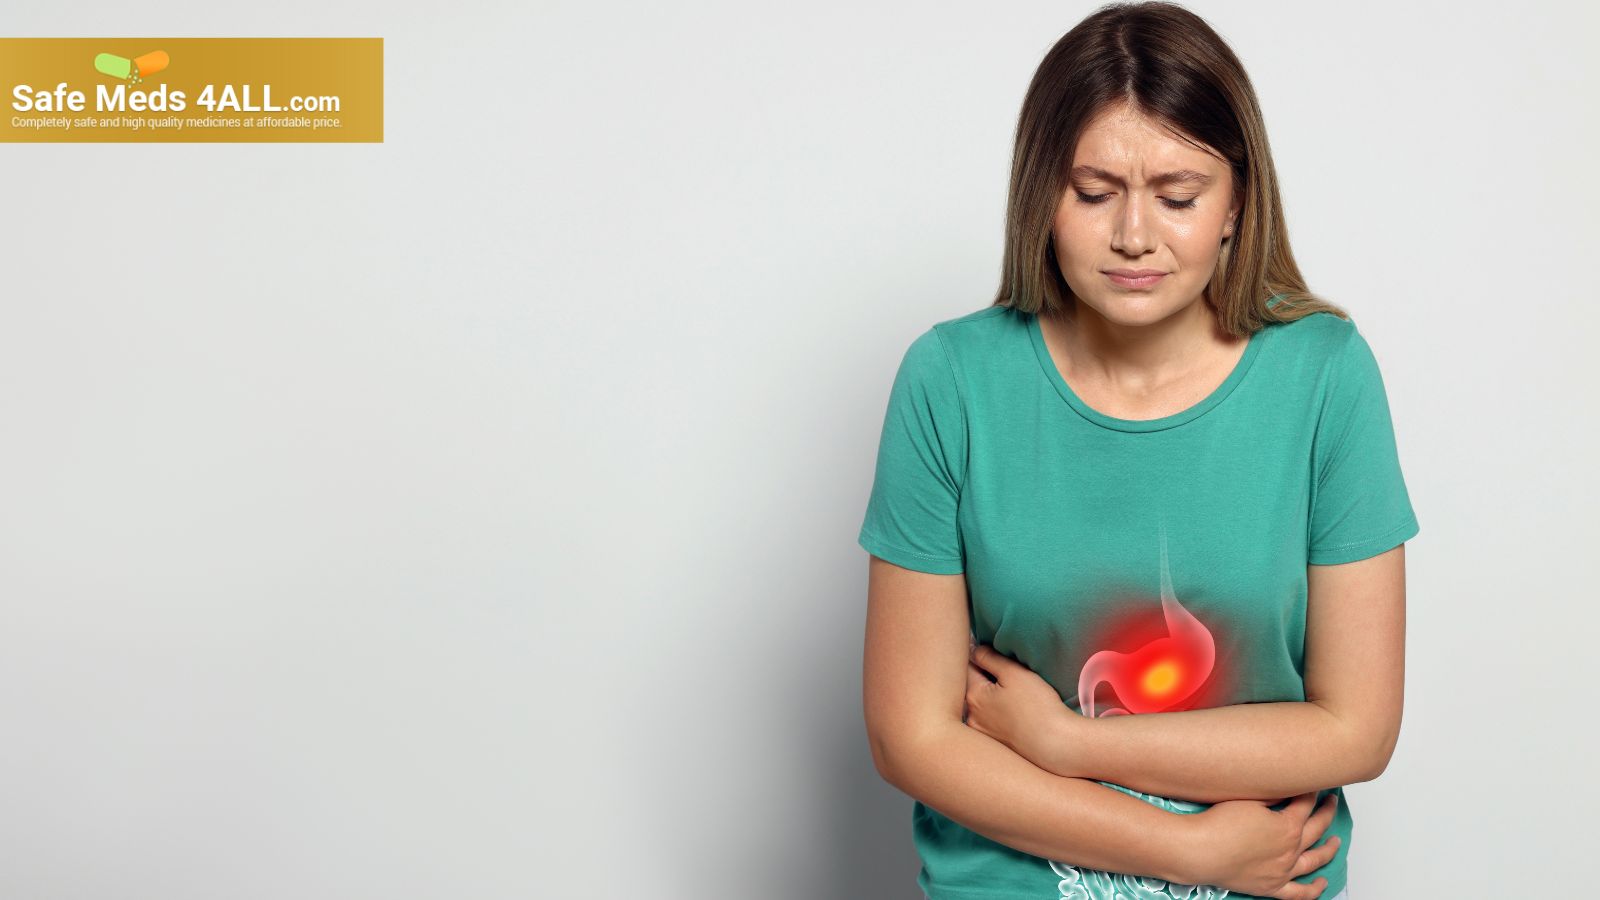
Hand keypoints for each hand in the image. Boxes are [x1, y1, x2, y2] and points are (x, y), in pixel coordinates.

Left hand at [964, 642, 1082, 773]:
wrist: (1057, 744)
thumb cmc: (1037, 706)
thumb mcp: (1013, 673)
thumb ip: (990, 658)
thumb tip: (974, 651)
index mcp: (973, 696)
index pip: (967, 667)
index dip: (981, 658)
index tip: (996, 657)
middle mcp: (971, 717)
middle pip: (972, 686)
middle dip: (985, 678)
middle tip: (1009, 677)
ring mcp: (982, 733)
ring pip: (982, 704)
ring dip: (992, 697)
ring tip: (1014, 696)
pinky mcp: (996, 744)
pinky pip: (991, 721)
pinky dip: (999, 713)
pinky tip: (1016, 713)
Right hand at [1182, 791, 1341, 898]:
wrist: (1201, 851)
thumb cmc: (1220, 824)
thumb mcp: (1249, 800)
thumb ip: (1272, 796)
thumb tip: (1285, 791)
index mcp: (1288, 826)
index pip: (1306, 804)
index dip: (1311, 791)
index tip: (1313, 783)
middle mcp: (1291, 850)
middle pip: (1317, 829)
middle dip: (1326, 812)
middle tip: (1331, 802)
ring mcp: (1283, 871)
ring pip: (1315, 861)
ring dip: (1329, 849)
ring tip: (1335, 842)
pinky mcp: (1272, 887)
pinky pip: (1300, 893)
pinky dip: (1314, 889)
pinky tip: (1321, 883)